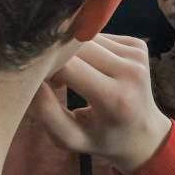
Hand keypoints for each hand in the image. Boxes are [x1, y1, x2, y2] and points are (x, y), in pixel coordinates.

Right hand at [27, 34, 171, 174]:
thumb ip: (46, 112)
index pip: (69, 66)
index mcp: (115, 98)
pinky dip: (86, 48)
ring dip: (70, 51)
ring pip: (88, 36)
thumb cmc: (101, 139)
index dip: (46, 67)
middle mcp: (131, 71)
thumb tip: (30, 79)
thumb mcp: (69, 138)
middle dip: (56, 57)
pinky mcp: (139, 44)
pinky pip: (100, 36)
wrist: (143, 131)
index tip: (34, 79)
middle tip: (49, 80)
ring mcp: (138, 55)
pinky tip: (88, 68)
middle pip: (78, 46)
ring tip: (68, 77)